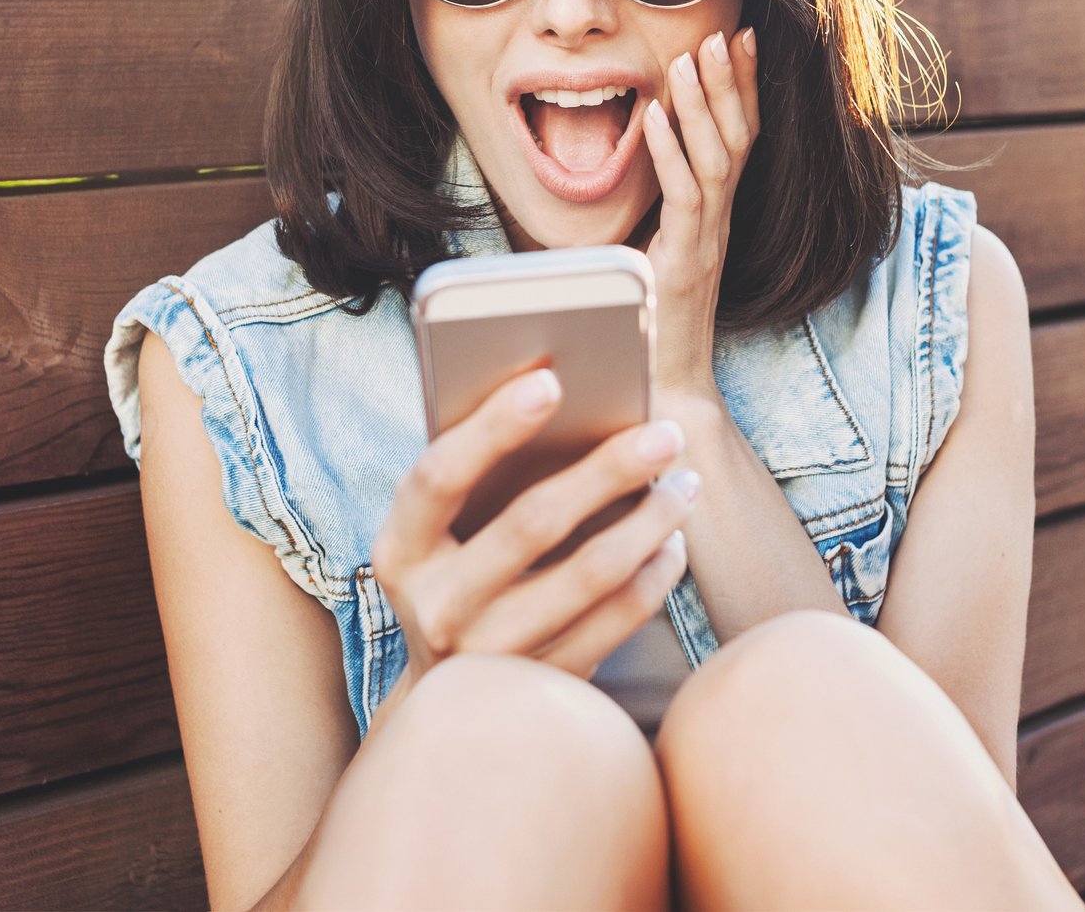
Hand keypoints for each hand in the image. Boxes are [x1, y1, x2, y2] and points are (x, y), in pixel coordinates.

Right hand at [371, 366, 701, 688]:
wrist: (451, 705)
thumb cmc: (457, 576)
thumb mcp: (440, 535)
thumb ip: (476, 476)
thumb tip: (558, 392)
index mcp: (401, 551)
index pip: (438, 476)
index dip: (492, 426)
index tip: (550, 379)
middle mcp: (437, 608)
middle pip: (533, 524)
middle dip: (608, 468)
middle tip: (665, 431)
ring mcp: (490, 656)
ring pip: (590, 575)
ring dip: (650, 520)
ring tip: (684, 482)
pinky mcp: (544, 686)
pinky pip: (618, 621)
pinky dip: (655, 573)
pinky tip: (672, 541)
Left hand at [643, 27, 760, 401]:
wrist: (664, 386)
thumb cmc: (651, 321)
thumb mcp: (651, 250)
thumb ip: (651, 210)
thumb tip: (628, 158)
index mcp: (715, 215)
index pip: (739, 139)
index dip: (744, 89)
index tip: (741, 39)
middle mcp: (719, 222)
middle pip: (738, 140)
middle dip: (732, 84)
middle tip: (726, 32)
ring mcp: (706, 241)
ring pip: (717, 162)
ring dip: (705, 106)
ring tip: (691, 57)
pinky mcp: (683, 262)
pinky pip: (683, 199)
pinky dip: (669, 154)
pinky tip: (657, 116)